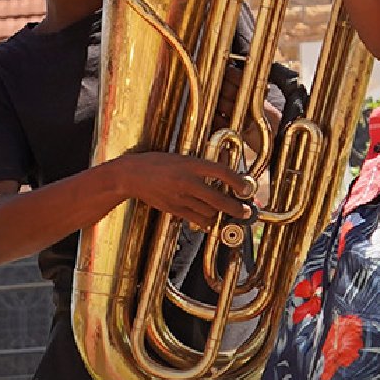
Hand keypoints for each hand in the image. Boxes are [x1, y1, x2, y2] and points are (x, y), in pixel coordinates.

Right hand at [116, 151, 256, 229]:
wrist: (132, 175)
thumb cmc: (156, 163)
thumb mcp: (180, 158)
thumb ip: (200, 166)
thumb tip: (223, 172)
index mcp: (191, 164)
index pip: (222, 172)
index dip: (238, 182)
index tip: (247, 189)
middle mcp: (187, 181)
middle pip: (219, 199)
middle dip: (236, 208)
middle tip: (247, 212)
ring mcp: (180, 197)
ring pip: (209, 211)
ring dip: (221, 214)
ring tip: (228, 213)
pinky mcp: (174, 209)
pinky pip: (197, 220)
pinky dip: (208, 222)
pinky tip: (213, 221)